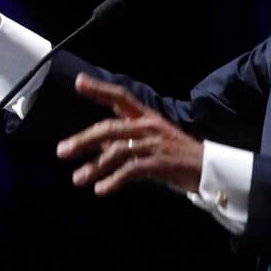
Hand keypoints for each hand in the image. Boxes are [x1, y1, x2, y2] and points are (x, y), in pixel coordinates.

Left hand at [56, 73, 203, 194]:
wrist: (209, 169)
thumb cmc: (176, 156)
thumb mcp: (149, 142)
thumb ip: (124, 141)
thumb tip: (97, 145)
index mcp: (146, 117)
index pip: (120, 97)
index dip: (99, 89)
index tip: (78, 82)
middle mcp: (149, 126)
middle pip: (109, 128)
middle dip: (83, 139)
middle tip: (61, 151)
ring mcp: (155, 143)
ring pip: (117, 151)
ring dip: (94, 166)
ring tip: (77, 179)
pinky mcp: (161, 162)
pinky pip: (131, 170)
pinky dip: (114, 181)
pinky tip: (101, 189)